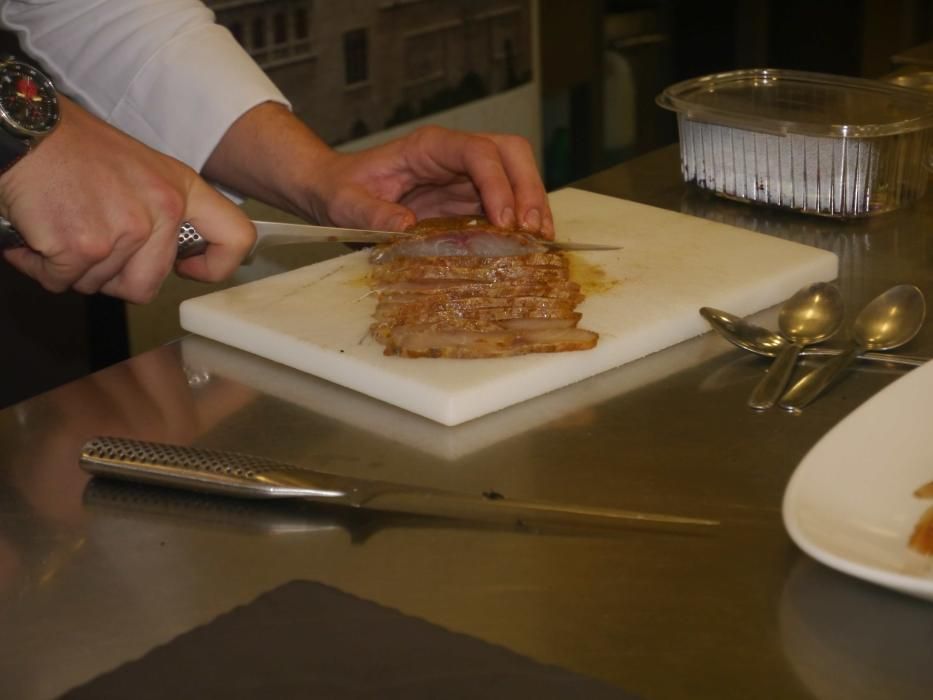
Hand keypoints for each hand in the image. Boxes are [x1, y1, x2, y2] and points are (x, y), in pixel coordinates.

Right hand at [0, 97, 255, 302]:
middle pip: (149, 284)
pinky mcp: (85, 245)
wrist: (23, 127)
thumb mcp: (142, 169)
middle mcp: (162, 210)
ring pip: (102, 285)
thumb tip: (170, 258)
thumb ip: (163, 213)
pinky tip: (36, 234)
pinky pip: (63, 282)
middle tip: (89, 244)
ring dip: (75, 268)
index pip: (236, 238)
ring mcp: (125, 230)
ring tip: (61, 225)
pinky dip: (42, 267)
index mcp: (181, 189)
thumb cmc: (73, 146)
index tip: (188, 267)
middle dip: (113, 276)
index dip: (215, 266)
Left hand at [307, 126, 553, 238]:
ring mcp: (466, 176)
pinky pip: (506, 203)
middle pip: (510, 154)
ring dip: (533, 206)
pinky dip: (520, 222)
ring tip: (540, 242)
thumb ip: (370, 213)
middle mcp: (455, 155)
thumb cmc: (341, 191)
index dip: (497, 183)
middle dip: (529, 189)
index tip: (504, 221)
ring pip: (516, 176)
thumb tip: (405, 226)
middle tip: (534, 231)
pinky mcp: (469, 199)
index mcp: (429, 147)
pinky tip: (526, 245)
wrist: (338, 192)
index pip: (478, 152)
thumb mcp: (346, 204)